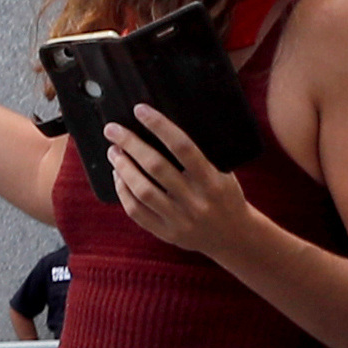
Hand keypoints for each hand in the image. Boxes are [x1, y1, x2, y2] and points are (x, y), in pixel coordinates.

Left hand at [104, 103, 255, 255]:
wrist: (234, 237)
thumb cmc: (225, 196)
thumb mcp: (223, 173)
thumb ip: (200, 156)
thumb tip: (164, 127)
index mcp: (213, 180)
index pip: (183, 147)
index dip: (160, 126)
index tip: (140, 110)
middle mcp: (196, 200)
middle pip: (156, 166)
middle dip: (130, 144)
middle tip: (113, 130)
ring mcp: (180, 219)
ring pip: (142, 190)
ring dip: (123, 167)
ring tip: (113, 151)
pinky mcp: (166, 233)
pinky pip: (136, 211)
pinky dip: (123, 191)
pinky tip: (117, 176)